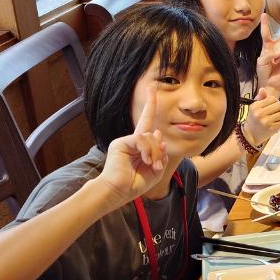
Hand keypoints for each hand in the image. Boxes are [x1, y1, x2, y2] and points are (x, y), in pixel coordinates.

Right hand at [98, 88, 167, 202]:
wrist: (119, 192)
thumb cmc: (136, 183)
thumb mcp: (156, 169)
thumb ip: (160, 152)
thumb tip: (158, 134)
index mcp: (140, 146)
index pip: (146, 121)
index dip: (150, 104)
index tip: (152, 87)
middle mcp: (132, 140)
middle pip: (153, 134)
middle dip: (159, 150)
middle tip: (156, 165)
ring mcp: (125, 141)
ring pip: (149, 137)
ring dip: (154, 152)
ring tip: (151, 165)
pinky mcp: (120, 142)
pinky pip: (140, 139)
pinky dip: (146, 150)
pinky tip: (145, 160)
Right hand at [242, 87, 279, 146]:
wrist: (250, 135)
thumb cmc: (253, 120)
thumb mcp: (254, 107)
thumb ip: (260, 98)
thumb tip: (263, 89)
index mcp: (256, 106)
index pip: (272, 99)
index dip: (275, 101)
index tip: (274, 105)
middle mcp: (260, 113)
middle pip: (279, 105)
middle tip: (278, 110)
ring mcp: (266, 121)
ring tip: (278, 116)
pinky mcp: (272, 128)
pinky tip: (276, 122)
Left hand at [257, 14, 279, 93]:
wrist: (270, 82)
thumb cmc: (263, 71)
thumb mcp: (261, 61)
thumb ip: (268, 54)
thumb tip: (278, 52)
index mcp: (267, 46)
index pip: (266, 33)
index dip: (265, 24)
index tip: (264, 14)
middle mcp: (277, 46)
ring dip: (279, 53)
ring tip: (276, 61)